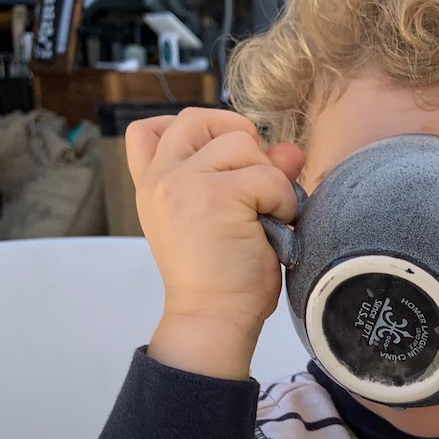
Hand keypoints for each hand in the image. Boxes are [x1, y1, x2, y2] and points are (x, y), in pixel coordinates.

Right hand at [126, 108, 304, 378]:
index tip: (219, 158)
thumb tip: (290, 149)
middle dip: (238, 136)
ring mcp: (183, 183)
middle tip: (255, 180)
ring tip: (266, 215)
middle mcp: (161, 179)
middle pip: (196, 118)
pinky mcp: (215, 196)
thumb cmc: (222, 278)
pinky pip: (269, 176)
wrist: (214, 320)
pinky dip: (283, 200)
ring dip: (267, 175)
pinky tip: (276, 229)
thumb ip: (249, 174)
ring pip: (240, 141)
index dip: (192, 130)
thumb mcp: (226, 217)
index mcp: (152, 186)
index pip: (147, 130)